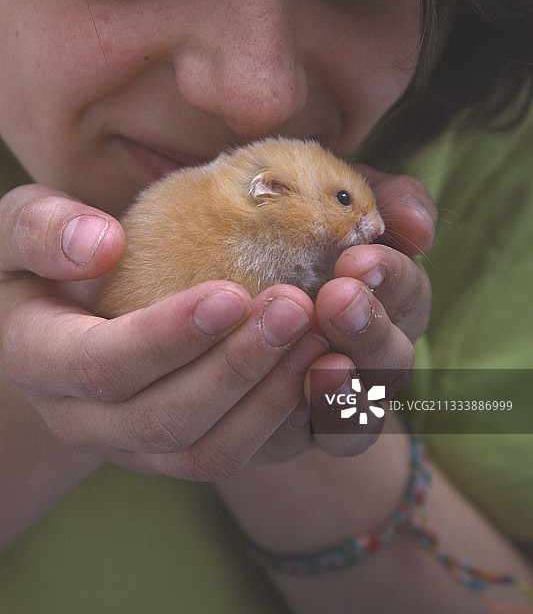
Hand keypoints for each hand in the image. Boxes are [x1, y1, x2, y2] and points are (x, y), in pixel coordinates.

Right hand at [0, 185, 326, 483]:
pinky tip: (320, 373)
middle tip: (296, 308)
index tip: (232, 294)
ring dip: (270, 400)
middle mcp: (85, 421)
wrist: (61, 320)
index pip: (101, 366)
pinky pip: (238, 458)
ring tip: (318, 338)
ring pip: (208, 455)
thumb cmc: (44, 261)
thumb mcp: (19, 229)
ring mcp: (134, 447)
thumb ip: (40, 229)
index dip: (167, 338)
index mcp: (39, 361)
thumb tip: (99, 244)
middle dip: (237, 368)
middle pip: (165, 421)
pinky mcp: (178, 452)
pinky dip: (284, 424)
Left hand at [256, 168, 435, 459]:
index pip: (407, 291)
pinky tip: (283, 398)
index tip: (358, 258)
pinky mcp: (294, 434)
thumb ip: (378, 198)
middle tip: (337, 299)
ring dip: (342, 388)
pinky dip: (305, 424)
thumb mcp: (327, 201)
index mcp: (383, 298)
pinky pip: (311, 442)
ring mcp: (336, 401)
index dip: (392, 278)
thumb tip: (418, 225)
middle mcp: (370, 355)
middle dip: (369, 328)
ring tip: (319, 363)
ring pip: (361, 411)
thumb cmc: (282, 238)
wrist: (220, 314)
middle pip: (393, 357)